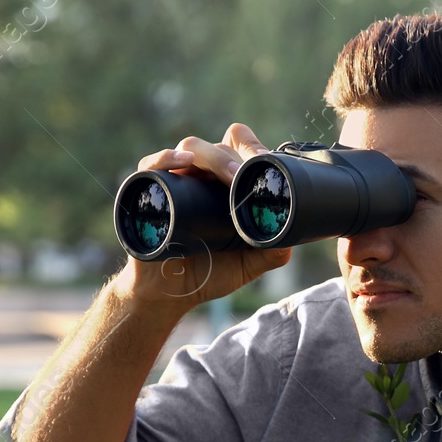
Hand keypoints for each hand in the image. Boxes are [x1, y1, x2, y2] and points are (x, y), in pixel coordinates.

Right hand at [126, 122, 290, 309]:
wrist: (170, 295)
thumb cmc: (208, 275)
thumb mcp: (247, 265)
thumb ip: (272, 252)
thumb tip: (292, 238)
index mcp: (224, 187)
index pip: (238, 150)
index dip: (250, 146)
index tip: (262, 157)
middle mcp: (200, 179)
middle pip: (218, 148)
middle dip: (235, 157)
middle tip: (245, 175)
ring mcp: (175, 182)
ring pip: (190, 149)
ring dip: (211, 156)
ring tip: (227, 176)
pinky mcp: (148, 191)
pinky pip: (152, 164)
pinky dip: (166, 157)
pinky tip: (183, 162)